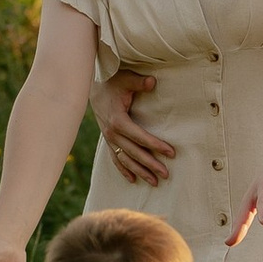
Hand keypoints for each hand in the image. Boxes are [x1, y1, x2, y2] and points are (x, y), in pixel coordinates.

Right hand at [91, 69, 176, 186]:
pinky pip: (115, 158)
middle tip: (166, 174)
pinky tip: (133, 179)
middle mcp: (112, 133)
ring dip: (140, 171)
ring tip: (154, 182)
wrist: (91, 86)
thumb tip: (152, 82)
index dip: (156, 145)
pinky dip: (123, 169)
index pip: (140, 137)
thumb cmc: (112, 82)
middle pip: (134, 153)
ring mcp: (109, 138)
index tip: (171, 153)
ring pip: (125, 159)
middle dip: (151, 164)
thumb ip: (139, 82)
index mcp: (118, 120)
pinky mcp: (108, 139)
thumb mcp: (126, 79)